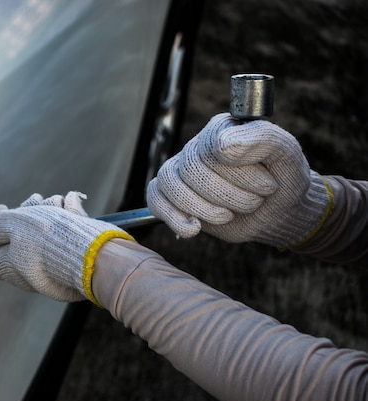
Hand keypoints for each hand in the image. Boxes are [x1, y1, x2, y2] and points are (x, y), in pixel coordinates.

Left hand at [0, 191, 133, 303]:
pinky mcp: (75, 257)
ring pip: (46, 230)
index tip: (1, 211)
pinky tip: (72, 209)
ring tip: (57, 205)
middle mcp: (30, 271)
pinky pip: (67, 231)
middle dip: (28, 213)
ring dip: (50, 210)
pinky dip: (69, 215)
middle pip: (19, 236)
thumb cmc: (51, 243)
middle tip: (34, 203)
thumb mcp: (13, 224)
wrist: (97, 255)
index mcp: (9, 267)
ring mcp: (54, 265)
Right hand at [146, 113, 332, 247]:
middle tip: (254, 203)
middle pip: (192, 170)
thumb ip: (261, 138)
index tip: (268, 187)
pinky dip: (173, 217)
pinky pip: (155, 199)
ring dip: (205, 209)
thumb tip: (222, 146)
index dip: (240, 173)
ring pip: (172, 185)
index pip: (214, 147)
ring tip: (229, 215)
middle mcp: (197, 147)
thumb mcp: (286, 153)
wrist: (278, 212)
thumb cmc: (282, 178)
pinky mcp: (174, 196)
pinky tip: (194, 229)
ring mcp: (182, 172)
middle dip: (228, 195)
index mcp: (221, 130)